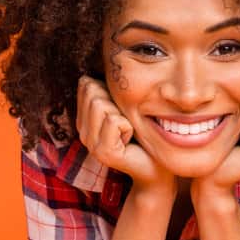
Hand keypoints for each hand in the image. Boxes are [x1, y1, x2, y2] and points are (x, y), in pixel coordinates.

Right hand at [75, 75, 175, 195]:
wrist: (156, 168)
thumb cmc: (144, 135)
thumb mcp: (124, 108)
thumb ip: (109, 92)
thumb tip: (94, 72)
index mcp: (84, 120)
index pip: (86, 85)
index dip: (109, 90)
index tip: (120, 110)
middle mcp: (83, 133)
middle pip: (92, 93)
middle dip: (115, 101)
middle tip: (126, 122)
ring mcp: (91, 145)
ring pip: (101, 105)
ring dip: (123, 114)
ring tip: (128, 131)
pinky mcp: (104, 153)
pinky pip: (115, 121)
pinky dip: (129, 126)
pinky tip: (131, 139)